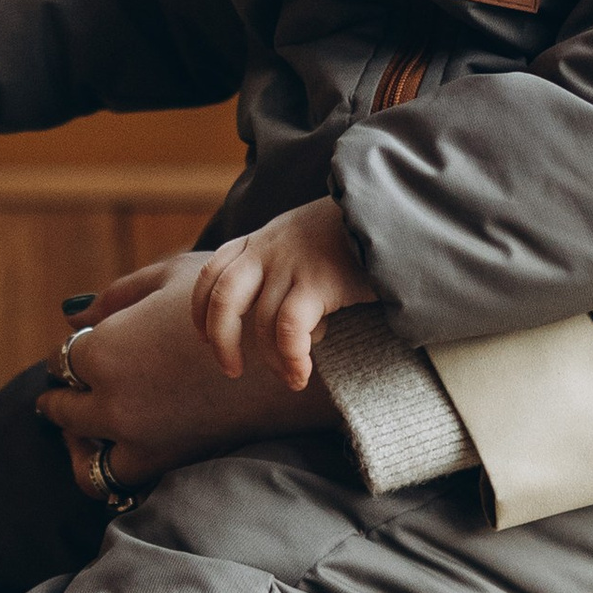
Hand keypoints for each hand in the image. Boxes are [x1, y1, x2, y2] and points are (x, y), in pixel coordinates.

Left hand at [38, 252, 339, 475]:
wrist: (296, 353)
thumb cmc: (238, 300)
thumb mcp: (174, 277)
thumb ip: (118, 293)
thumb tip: (74, 317)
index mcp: (105, 349)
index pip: (64, 359)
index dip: (73, 354)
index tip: (79, 355)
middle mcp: (112, 402)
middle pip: (62, 410)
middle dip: (60, 401)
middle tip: (59, 399)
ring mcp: (140, 441)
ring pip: (84, 459)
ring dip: (79, 446)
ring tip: (85, 436)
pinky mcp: (168, 466)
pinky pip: (119, 482)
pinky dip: (113, 470)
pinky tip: (127, 449)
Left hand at [192, 198, 376, 389]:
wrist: (391, 213)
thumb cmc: (353, 234)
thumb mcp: (303, 236)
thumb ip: (281, 263)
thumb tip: (271, 314)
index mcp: (260, 240)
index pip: (210, 274)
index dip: (201, 312)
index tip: (205, 339)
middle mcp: (268, 249)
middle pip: (222, 300)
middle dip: (221, 342)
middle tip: (231, 370)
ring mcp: (291, 264)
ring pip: (262, 324)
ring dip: (272, 361)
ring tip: (292, 379)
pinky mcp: (318, 280)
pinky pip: (290, 330)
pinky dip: (292, 357)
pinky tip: (303, 372)